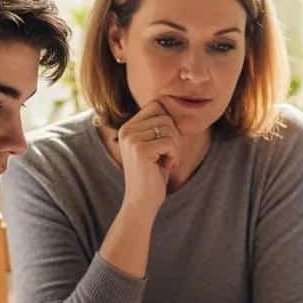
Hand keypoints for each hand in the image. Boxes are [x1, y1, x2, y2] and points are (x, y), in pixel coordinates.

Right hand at [113, 99, 181, 216]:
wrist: (142, 201)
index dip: (169, 123)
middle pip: (165, 117)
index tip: (166, 143)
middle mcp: (126, 130)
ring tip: (166, 162)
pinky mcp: (140, 150)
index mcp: (128, 126)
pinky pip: (170, 142)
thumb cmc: (153, 174)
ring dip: (175, 148)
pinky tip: (166, 167)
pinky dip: (175, 156)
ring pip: (169, 129)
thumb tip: (173, 102)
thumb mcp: (155, 146)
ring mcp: (132, 139)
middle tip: (168, 156)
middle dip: (174, 138)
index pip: (157, 106)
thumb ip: (159, 126)